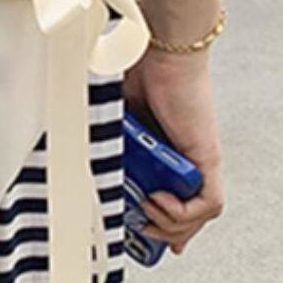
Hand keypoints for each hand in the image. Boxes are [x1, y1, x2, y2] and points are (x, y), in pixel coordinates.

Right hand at [123, 47, 224, 253]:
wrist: (160, 49)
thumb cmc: (139, 69)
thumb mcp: (115, 116)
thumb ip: (106, 135)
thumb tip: (74, 144)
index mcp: (167, 149)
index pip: (173, 198)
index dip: (161, 222)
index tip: (143, 233)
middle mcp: (187, 158)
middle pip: (189, 215)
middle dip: (164, 233)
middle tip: (140, 232)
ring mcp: (200, 160)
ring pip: (200, 215)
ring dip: (171, 224)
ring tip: (147, 210)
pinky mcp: (208, 157)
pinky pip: (209, 203)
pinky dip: (184, 212)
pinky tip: (160, 200)